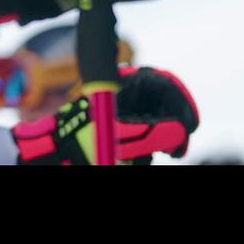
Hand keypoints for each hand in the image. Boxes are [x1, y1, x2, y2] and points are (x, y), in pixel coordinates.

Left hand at [13, 66, 199, 164]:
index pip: (163, 84)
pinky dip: (143, 151)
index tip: (191, 125)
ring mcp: (121, 114)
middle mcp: (124, 96)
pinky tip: (133, 160)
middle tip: (177, 151)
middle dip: (173, 129)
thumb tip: (180, 132)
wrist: (52, 151)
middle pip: (162, 107)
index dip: (182, 103)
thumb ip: (152, 132)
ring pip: (153, 126)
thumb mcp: (120, 134)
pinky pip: (140, 140)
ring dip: (155, 143)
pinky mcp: (117, 132)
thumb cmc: (79, 137)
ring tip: (141, 157)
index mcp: (124, 84)